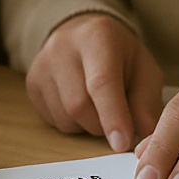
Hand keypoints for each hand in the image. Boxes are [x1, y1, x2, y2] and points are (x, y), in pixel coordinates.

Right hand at [25, 13, 163, 152]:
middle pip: (79, 105)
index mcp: (98, 37)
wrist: (83, 34)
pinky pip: (52, 120)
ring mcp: (42, 64)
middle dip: (102, 125)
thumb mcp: (144, 69)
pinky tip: (80, 104)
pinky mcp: (31, 82)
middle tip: (117, 120)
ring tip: (97, 106)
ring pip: (65, 117)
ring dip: (87, 126)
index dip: (112, 116)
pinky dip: (71, 123)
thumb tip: (146, 133)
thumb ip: (147, 101)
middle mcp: (63, 47)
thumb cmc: (119, 55)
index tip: (121, 144)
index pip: (101, 82)